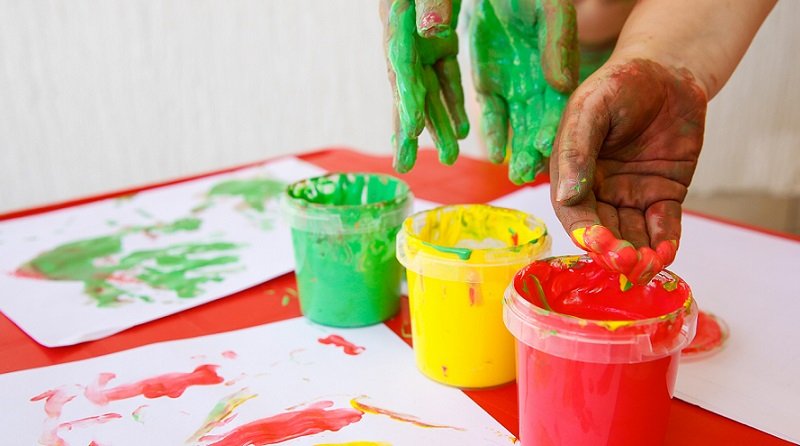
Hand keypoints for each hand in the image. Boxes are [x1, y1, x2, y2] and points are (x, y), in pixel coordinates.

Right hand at [380, 0, 468, 172]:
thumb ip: (432, 0)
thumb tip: (433, 31)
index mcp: (396, 14)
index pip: (400, 62)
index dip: (405, 98)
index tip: (412, 130)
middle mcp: (403, 32)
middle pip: (404, 85)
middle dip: (407, 126)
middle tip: (405, 165)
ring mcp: (419, 38)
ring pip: (425, 88)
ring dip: (436, 122)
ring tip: (449, 157)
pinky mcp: (437, 41)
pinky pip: (444, 76)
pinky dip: (452, 102)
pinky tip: (462, 130)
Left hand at [470, 0, 577, 183]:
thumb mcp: (548, 12)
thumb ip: (557, 43)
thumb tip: (562, 84)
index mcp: (556, 69)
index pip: (559, 105)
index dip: (554, 127)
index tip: (548, 148)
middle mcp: (536, 85)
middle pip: (537, 123)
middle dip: (534, 150)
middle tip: (530, 174)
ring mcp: (512, 87)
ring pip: (514, 125)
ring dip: (515, 150)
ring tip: (516, 174)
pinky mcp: (488, 85)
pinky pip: (489, 114)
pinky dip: (491, 133)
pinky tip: (495, 154)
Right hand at [550, 58, 706, 284]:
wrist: (668, 70)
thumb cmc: (620, 82)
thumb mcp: (591, 107)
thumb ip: (577, 149)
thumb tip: (568, 197)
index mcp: (572, 172)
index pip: (574, 212)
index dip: (585, 231)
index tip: (599, 242)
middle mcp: (599, 189)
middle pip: (602, 230)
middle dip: (613, 251)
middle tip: (627, 262)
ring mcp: (631, 194)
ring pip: (632, 235)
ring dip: (638, 256)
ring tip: (648, 266)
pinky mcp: (664, 194)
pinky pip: (663, 225)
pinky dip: (665, 242)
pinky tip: (666, 253)